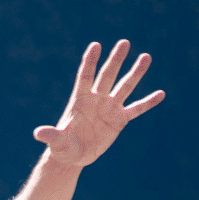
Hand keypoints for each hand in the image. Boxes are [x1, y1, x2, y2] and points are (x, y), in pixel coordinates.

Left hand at [35, 39, 163, 167]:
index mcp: (80, 101)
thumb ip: (51, 136)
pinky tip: (161, 94)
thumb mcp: (57, 143)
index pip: (85, 76)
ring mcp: (109, 108)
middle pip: (107, 76)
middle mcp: (96, 100)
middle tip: (124, 42)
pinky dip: (148, 102)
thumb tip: (38, 133)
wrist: (74, 157)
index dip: (90, 62)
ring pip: (124, 87)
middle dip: (115, 60)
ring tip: (146, 57)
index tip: (96, 45)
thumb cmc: (63, 148)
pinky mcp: (119, 120)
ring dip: (136, 73)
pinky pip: (136, 109)